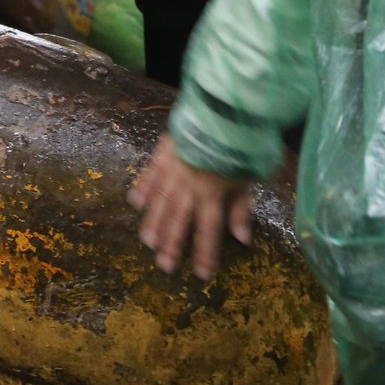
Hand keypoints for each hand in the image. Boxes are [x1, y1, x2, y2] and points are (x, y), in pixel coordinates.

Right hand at [130, 133, 254, 279]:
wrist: (221, 109)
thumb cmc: (241, 143)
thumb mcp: (249, 177)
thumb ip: (242, 208)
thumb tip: (242, 240)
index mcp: (212, 193)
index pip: (208, 230)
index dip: (205, 254)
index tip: (201, 275)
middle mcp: (189, 186)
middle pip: (179, 220)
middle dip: (172, 245)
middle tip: (164, 267)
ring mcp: (173, 169)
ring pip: (160, 201)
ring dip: (154, 222)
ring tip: (147, 241)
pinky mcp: (164, 152)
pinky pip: (150, 173)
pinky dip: (142, 188)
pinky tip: (135, 202)